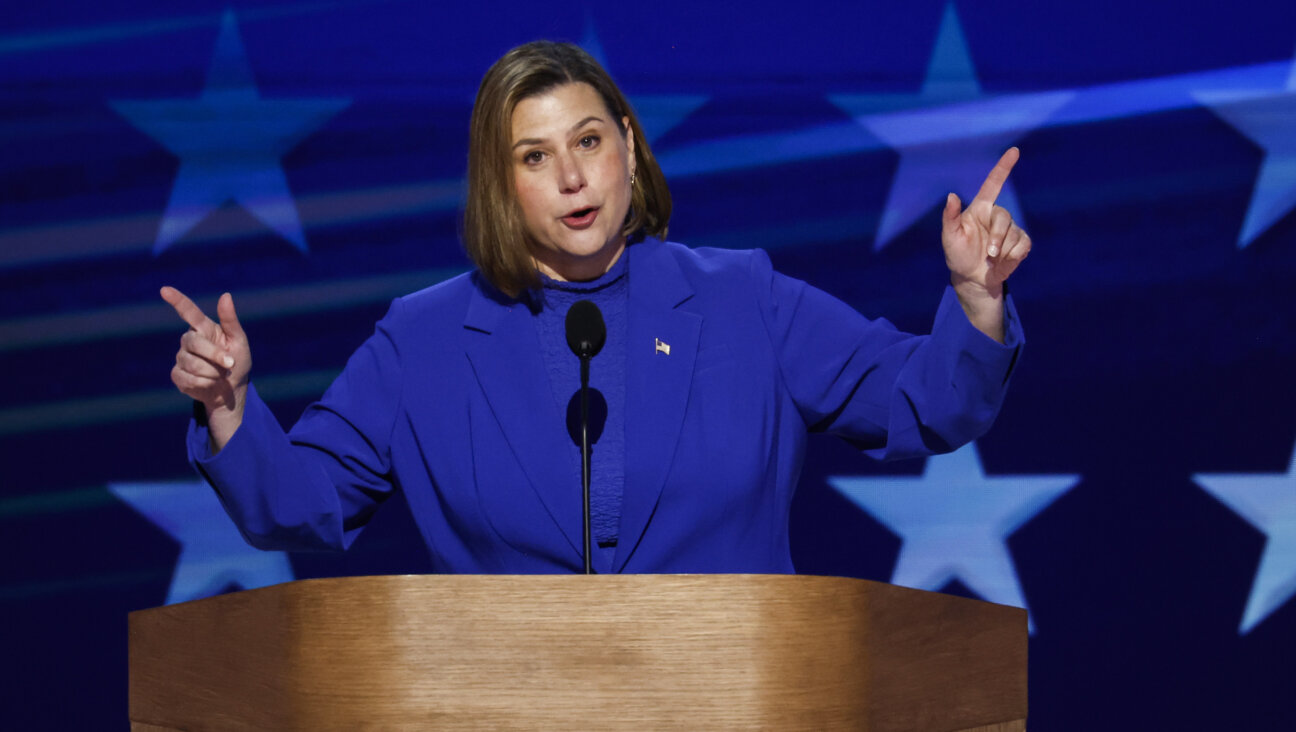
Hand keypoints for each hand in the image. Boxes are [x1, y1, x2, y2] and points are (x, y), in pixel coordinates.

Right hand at [161, 287, 250, 448]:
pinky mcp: (177, 374)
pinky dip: (205, 383)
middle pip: (194, 342)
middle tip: (230, 363)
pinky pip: (189, 378)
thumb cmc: (237, 362)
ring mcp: (181, 357)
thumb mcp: (239, 341)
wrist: (231, 390)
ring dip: (213, 372)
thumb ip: (230, 320)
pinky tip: (210, 383)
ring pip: (192, 363)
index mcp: (204, 328)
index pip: (189, 312)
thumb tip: (225, 295)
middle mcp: (189, 340)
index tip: (164, 290)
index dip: (177, 301)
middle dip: (215, 355)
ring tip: (220, 374)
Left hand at [941, 147, 1031, 296]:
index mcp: (980, 209)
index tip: (1014, 151)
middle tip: (988, 254)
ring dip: (1002, 251)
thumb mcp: (949, 237)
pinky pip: (1023, 245)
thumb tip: (951, 195)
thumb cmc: (958, 255)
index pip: (993, 184)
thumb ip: (950, 217)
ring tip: (991, 259)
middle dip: (997, 237)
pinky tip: (1003, 262)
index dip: (1003, 167)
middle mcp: (996, 215)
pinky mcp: (1021, 243)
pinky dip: (1013, 257)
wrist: (972, 278)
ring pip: (1014, 234)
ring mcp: (1010, 229)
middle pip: (1004, 217)